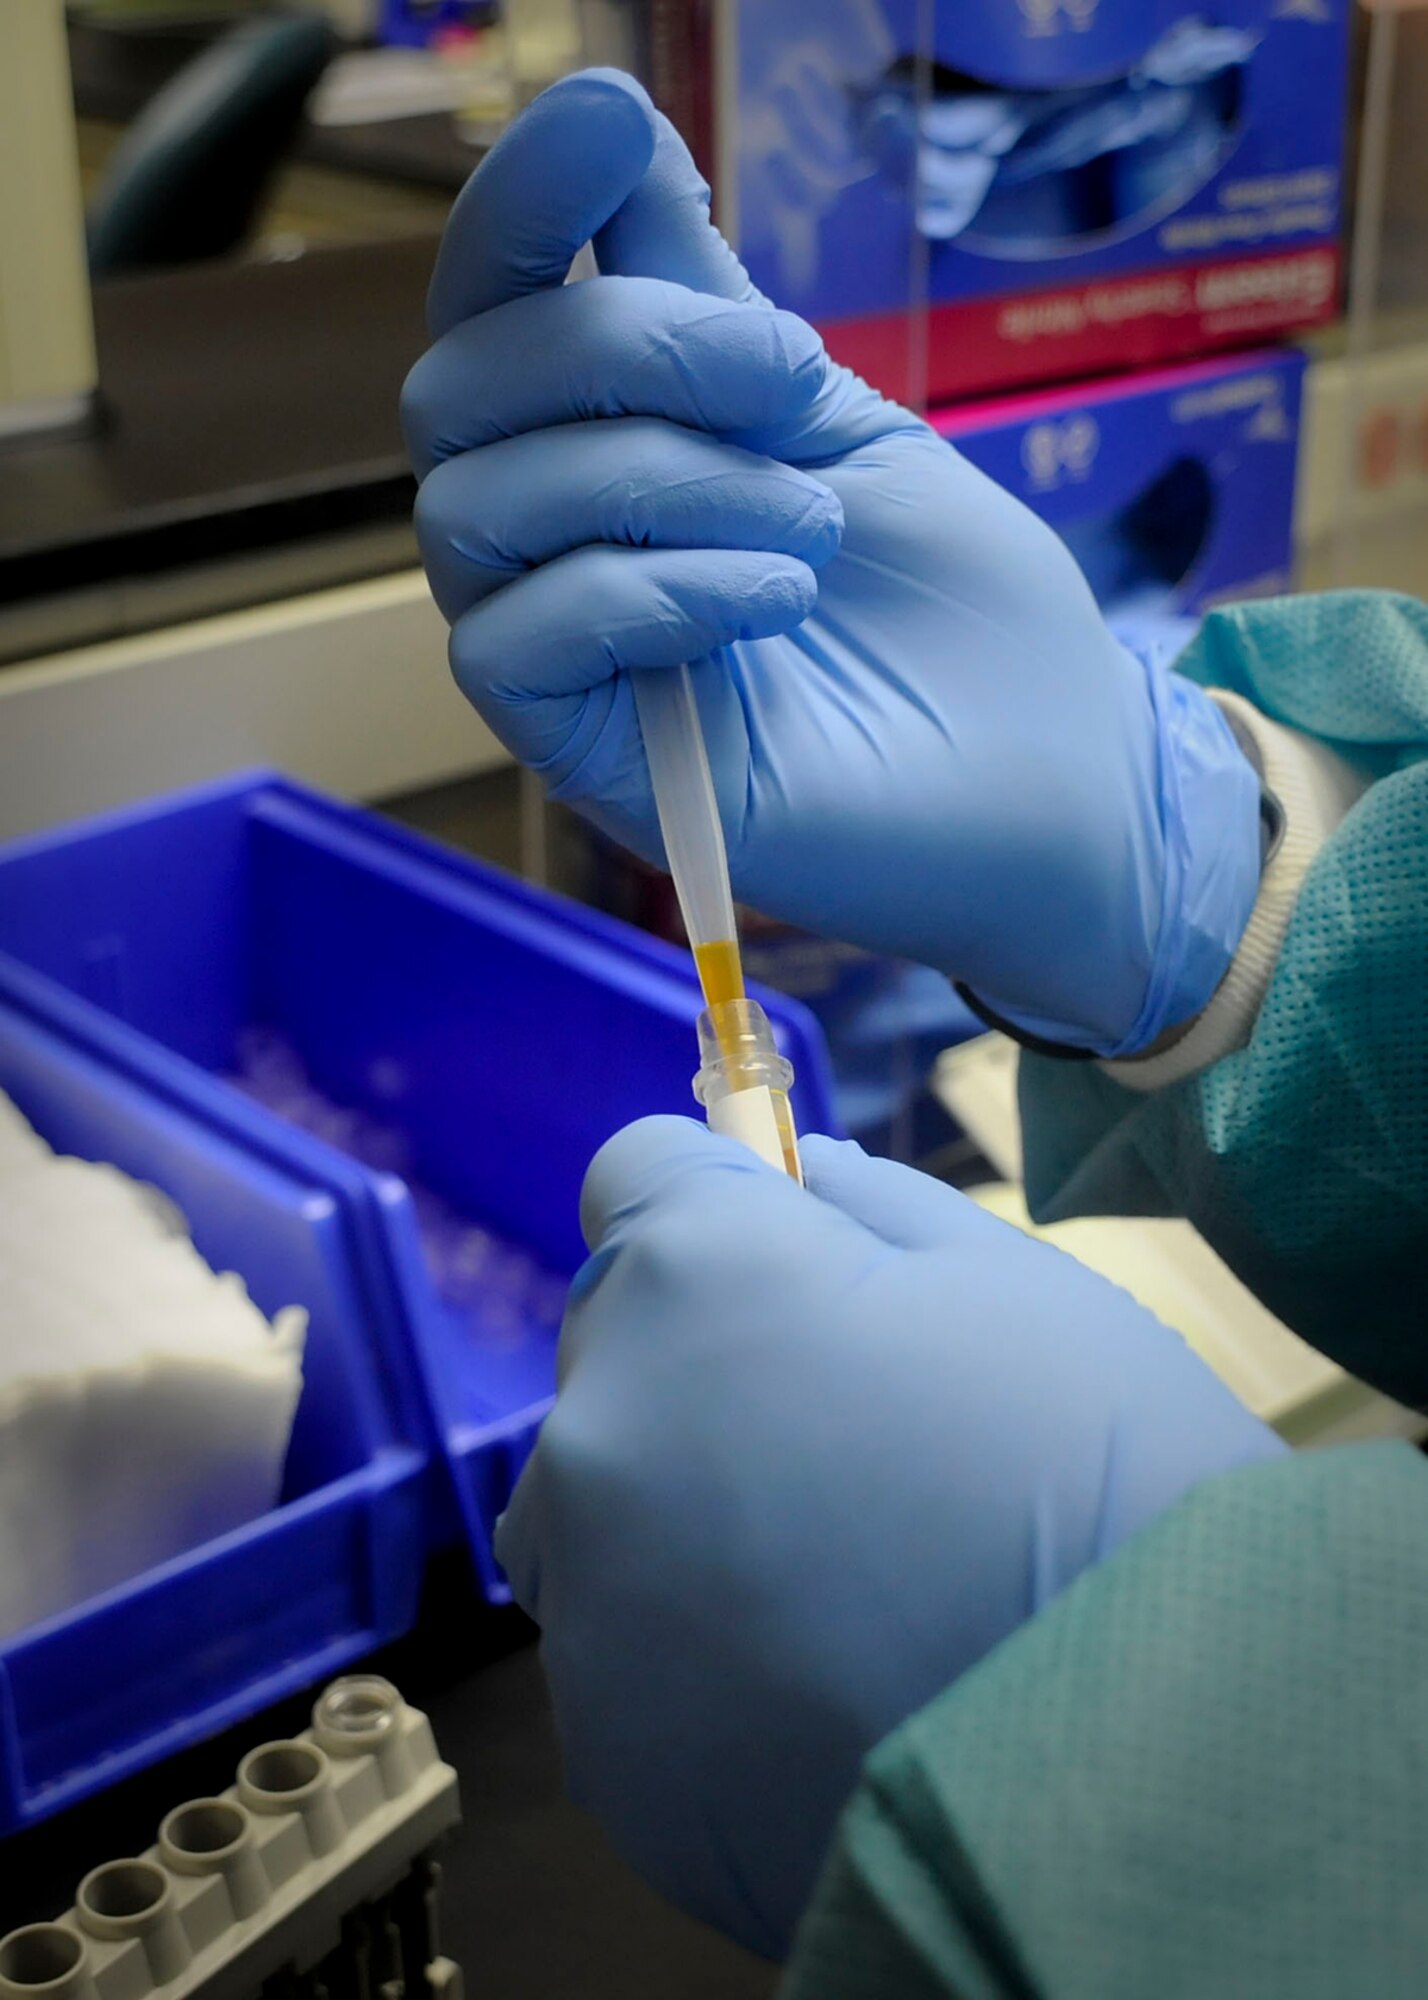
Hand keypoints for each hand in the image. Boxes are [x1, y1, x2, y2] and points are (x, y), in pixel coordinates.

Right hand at [403, 69, 1259, 1054]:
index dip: (520, 202)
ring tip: (812, 528)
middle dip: (625, 348)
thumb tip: (611, 127)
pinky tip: (775, 599)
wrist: (1051, 777)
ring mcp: (568, 654)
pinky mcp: (587, 759)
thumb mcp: (840, 419)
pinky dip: (646, 590)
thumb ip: (713, 305)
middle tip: (787, 386)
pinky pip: (509, 643)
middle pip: (457, 391)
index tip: (609, 121)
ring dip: (661, 480)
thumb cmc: (957, 607)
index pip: (495, 310)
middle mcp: (560, 540)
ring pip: (472, 510)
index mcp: (610, 445)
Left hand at [495, 1118, 1282, 1956]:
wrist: (1162, 1762)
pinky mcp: (612, 1764)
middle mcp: (598, 1426)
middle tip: (867, 1454)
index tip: (798, 1264)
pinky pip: (638, 1677)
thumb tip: (803, 1177)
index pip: (635, 1177)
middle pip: (620, 1356)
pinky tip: (837, 1711)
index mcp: (691, 1275)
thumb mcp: (1017, 1287)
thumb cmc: (1104, 1471)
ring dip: (687, 1531)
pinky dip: (710, 1679)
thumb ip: (879, 1208)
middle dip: (711, 1372)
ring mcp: (589, 1606)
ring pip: (609, 1523)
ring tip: (852, 1604)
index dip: (722, 1207)